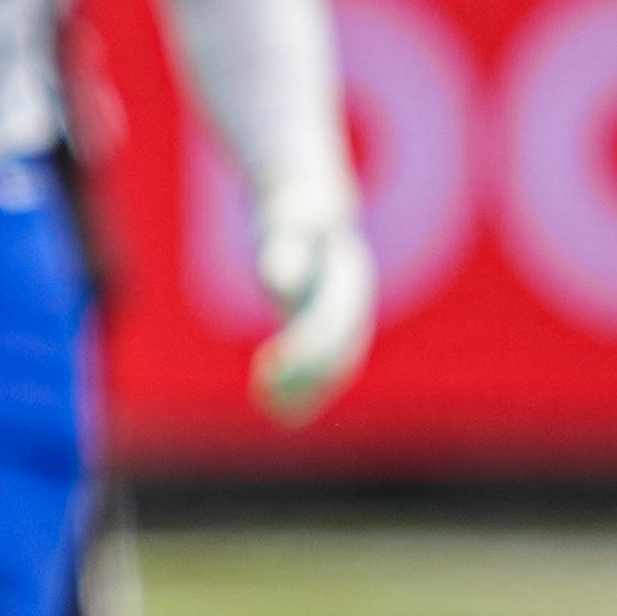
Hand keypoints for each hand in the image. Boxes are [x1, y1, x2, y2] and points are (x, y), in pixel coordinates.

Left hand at [250, 183, 374, 423]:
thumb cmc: (294, 213)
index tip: (268, 368)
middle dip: (304, 378)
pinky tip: (271, 406)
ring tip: (268, 408)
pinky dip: (301, 391)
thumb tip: (281, 282)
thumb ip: (286, 250)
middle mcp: (354, 306)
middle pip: (338, 352)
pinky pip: (323, 369)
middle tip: (262, 394)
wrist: (309, 207)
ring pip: (334, 368)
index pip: (331, 326)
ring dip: (304, 392)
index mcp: (350, 279)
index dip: (302, 352)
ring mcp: (345, 320)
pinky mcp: (327, 330)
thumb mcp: (289, 224)